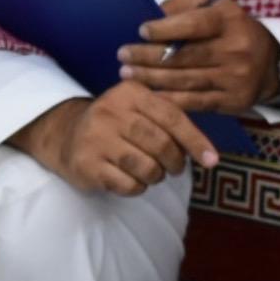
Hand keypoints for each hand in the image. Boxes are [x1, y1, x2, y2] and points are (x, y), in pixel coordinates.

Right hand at [16, 80, 217, 194]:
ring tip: (149, 171)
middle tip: (173, 167)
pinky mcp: (88, 165)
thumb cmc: (117, 123)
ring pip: (147, 168)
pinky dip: (137, 187)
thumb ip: (170, 120)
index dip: (195, 140)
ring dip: (155, 177)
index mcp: (131, 92)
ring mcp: (97, 138)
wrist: (67, 134)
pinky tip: (130, 178)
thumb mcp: (139, 108)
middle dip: (175, 163)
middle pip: (161, 145)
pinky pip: (129, 186)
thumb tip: (206, 152)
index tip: (212, 161)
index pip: (172, 116)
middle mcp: (112, 111)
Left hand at [120, 0, 279, 114]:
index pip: (194, 24)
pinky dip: (170, 101)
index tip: (141, 30)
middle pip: (184, 56)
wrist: (270, 63)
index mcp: (229, 19)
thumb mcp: (217, 6)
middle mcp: (234, 48)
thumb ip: (187, 4)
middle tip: (123, 55)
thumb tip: (155, 12)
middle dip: (148, 57)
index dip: (166, 28)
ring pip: (185, 81)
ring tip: (127, 75)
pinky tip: (150, 97)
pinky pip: (195, 103)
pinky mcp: (232, 101)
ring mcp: (234, 78)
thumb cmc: (232, 29)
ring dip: (152, 79)